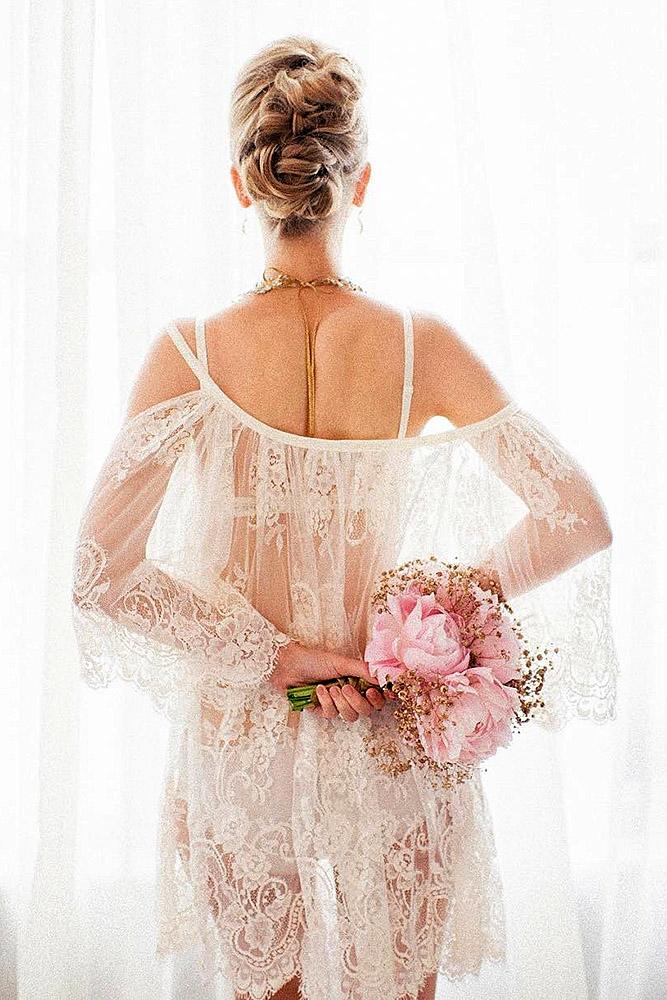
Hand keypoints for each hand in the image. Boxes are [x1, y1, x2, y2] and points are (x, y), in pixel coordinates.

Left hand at [268, 640, 393, 721]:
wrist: (287, 665)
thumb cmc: (313, 660)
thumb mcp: (341, 662)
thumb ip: (363, 670)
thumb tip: (385, 676)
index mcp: (357, 681)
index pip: (377, 696)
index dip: (381, 698)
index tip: (378, 692)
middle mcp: (350, 694)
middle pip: (367, 710)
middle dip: (358, 701)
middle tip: (347, 688)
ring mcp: (336, 704)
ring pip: (351, 716)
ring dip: (341, 702)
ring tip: (331, 688)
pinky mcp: (322, 711)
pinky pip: (332, 715)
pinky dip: (326, 702)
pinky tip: (319, 690)